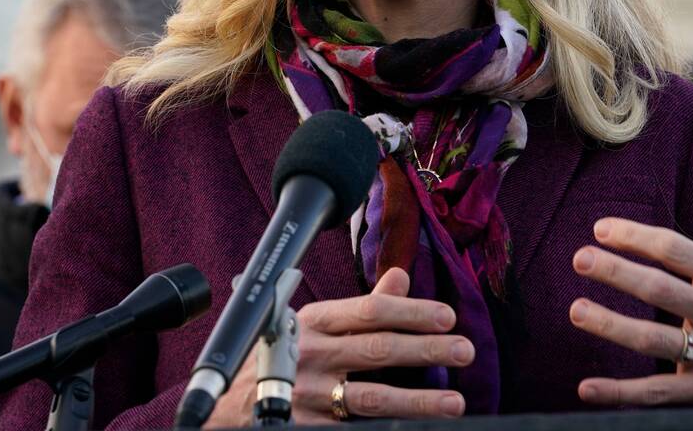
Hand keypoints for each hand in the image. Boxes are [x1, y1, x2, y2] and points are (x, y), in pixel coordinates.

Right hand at [203, 268, 472, 425]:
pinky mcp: (306, 428)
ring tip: (455, 401)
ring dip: (417, 400)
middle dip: (426, 350)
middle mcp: (311, 355)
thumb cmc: (279, 354)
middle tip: (466, 349)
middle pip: (378, 350)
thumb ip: (361, 306)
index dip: (412, 312)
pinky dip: (387, 429)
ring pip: (372, 397)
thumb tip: (400, 277)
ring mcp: (308, 396)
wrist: (226, 404)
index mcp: (315, 320)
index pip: (370, 310)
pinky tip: (415, 429)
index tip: (448, 316)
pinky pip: (353, 429)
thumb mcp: (313, 322)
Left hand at [569, 173, 692, 405]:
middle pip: (661, 290)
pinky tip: (586, 387)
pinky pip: (657, 393)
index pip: (678, 251)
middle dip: (618, 272)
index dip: (639, 237)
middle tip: (579, 258)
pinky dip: (621, 393)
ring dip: (611, 326)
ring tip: (576, 310)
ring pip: (653, 340)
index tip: (602, 228)